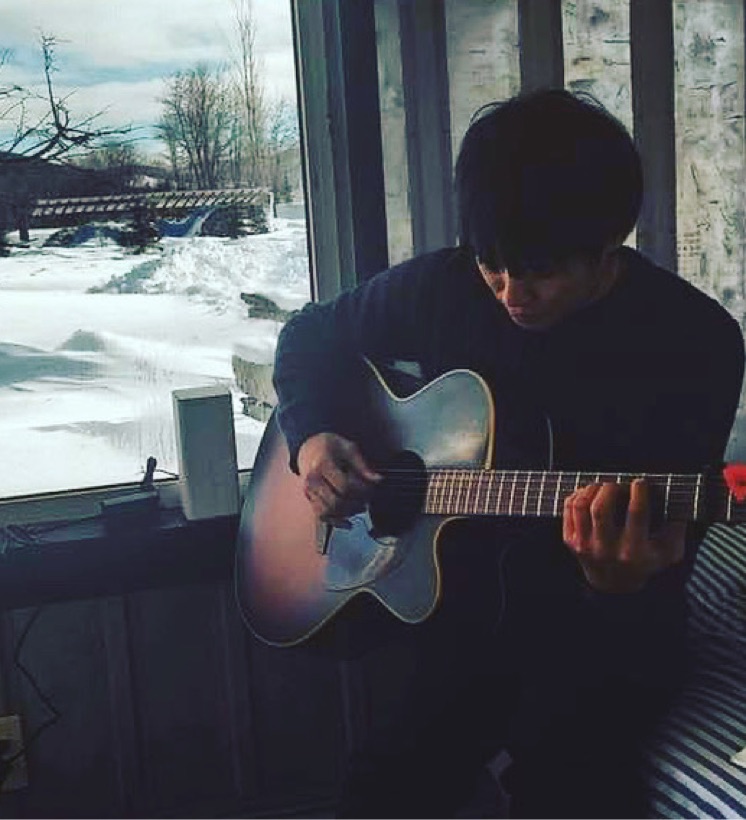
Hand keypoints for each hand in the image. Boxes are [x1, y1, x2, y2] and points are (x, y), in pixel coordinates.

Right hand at [297, 432, 381, 520]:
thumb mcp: (349, 448)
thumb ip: (363, 466)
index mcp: (323, 464)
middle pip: (336, 502)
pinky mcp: (310, 499)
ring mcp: (309, 491)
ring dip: (347, 514)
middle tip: (368, 499)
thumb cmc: (331, 447)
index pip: (345, 486)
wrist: (311, 447)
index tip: (372, 488)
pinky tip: (348, 523)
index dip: (362, 491)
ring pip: (328, 512)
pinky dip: (335, 522)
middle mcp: (312, 480)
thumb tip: (377, 480)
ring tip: (360, 506)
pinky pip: (321, 516)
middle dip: (356, 504)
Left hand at [562, 479, 686, 592]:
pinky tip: (588, 493)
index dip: (639, 493)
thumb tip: (677, 502)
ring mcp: (586, 546)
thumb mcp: (669, 552)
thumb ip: (676, 529)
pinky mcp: (571, 542)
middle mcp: (607, 550)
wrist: (614, 584)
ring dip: (592, 489)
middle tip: (618, 484)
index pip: (636, 515)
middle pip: (601, 509)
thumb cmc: (644, 562)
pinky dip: (577, 495)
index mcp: (634, 552)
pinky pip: (569, 510)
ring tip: (603, 486)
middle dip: (610, 488)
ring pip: (582, 507)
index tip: (641, 482)